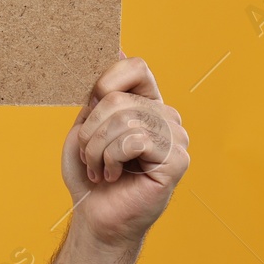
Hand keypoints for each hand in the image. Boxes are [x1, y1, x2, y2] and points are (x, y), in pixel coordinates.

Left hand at [61, 56, 189, 246]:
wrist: (94, 215)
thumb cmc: (89, 174)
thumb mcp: (86, 125)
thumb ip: (101, 93)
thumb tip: (120, 48)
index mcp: (147, 105)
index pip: (136, 67)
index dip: (107, 81)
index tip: (91, 107)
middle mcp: (166, 117)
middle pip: (118, 97)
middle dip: (90, 129)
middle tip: (90, 156)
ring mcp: (176, 138)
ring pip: (123, 118)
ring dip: (97, 148)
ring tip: (100, 168)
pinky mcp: (177, 160)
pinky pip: (134, 140)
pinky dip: (110, 158)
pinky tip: (114, 176)